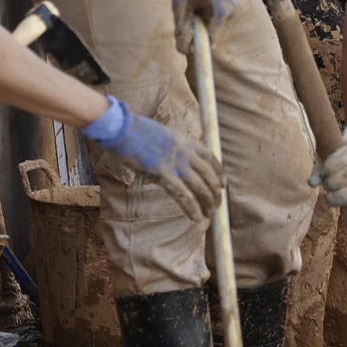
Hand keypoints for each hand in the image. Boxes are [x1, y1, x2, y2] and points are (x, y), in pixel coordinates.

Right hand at [81, 95, 223, 222]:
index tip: (223, 186)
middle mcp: (186, 152)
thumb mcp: (164, 135)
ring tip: (209, 215)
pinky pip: (184, 196)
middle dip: (215, 194)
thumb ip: (174, 147)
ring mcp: (176, 163)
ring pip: (200, 188)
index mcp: (187, 141)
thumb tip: (175, 157)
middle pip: (209, 176)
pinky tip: (196, 218)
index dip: (220, 174)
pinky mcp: (163, 174)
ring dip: (207, 204)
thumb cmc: (137, 132)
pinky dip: (192, 209)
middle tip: (217, 206)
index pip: (211, 159)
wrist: (123, 128)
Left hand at [171, 0, 236, 50]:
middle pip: (211, 29)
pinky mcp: (229, 0)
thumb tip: (183, 49)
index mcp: (221, 13)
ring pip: (213, 21)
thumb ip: (182, 28)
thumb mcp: (180, 4)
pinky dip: (206, 10)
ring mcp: (232, 5)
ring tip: (192, 1)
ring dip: (201, 17)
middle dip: (197, 26)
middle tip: (185, 11)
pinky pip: (216, 13)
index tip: (185, 39)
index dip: (196, 41)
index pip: (210, 38)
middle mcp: (231, 11)